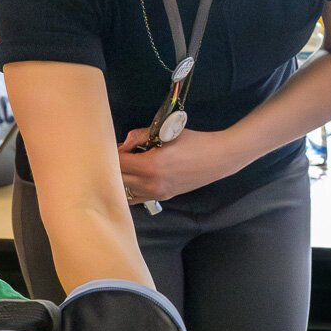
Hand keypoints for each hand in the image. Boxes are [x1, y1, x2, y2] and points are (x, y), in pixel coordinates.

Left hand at [116, 127, 238, 203]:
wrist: (217, 159)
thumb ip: (139, 136)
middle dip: (114, 167)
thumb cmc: (193, 142)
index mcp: (151, 166)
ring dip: (121, 180)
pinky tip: (135, 178)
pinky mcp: (162, 197)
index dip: (113, 153)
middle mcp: (151, 184)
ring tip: (127, 167)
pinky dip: (130, 189)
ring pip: (124, 192)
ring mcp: (156, 194)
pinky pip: (136, 198)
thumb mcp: (165, 132)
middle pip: (117, 180)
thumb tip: (123, 144)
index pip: (118, 163)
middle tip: (119, 155)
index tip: (116, 146)